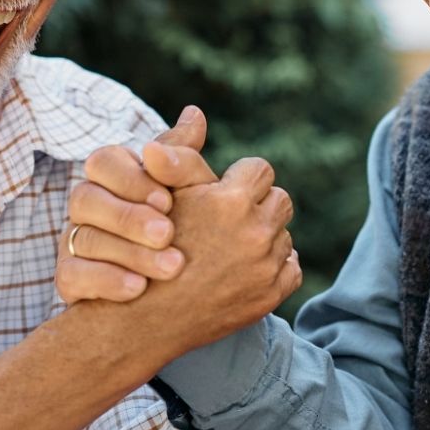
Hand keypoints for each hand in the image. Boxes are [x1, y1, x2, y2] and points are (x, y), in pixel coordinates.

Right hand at [58, 106, 226, 301]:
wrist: (171, 286)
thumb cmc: (183, 224)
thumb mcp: (189, 192)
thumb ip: (185, 160)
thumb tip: (195, 114)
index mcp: (111, 176)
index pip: (103, 161)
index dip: (131, 180)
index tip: (168, 201)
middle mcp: (86, 205)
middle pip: (85, 198)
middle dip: (129, 217)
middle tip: (168, 233)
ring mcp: (73, 240)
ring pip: (82, 239)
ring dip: (128, 253)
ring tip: (171, 266)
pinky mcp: (70, 277)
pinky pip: (73, 276)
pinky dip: (106, 281)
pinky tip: (138, 288)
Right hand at [111, 156, 299, 351]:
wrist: (139, 317)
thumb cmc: (142, 246)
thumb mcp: (159, 194)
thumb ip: (183, 155)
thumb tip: (196, 112)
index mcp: (232, 201)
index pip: (259, 169)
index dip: (238, 179)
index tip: (222, 192)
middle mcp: (257, 233)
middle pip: (278, 200)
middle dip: (257, 205)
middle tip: (229, 218)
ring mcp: (267, 266)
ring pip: (283, 234)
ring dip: (263, 236)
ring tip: (230, 245)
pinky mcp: (273, 294)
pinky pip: (290, 267)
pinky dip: (272, 266)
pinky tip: (241, 268)